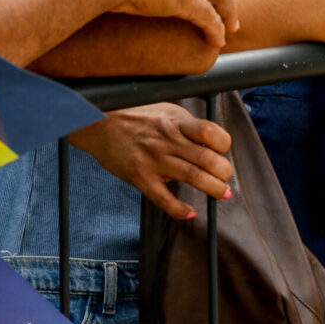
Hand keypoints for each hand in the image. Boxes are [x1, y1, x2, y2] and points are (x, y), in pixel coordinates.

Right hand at [70, 103, 232, 219]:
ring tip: (223, 194)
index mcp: (176, 122)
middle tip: (226, 178)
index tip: (223, 151)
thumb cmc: (137, 115)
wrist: (98, 122)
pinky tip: (190, 212)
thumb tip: (212, 143)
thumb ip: (187, 126)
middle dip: (224, 172)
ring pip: (192, 177)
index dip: (223, 144)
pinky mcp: (140, 177)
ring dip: (213, 188)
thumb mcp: (166, 111)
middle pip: (207, 159)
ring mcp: (154, 160)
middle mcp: (168, 140)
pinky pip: (163, 198)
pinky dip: (179, 209)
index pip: (210, 132)